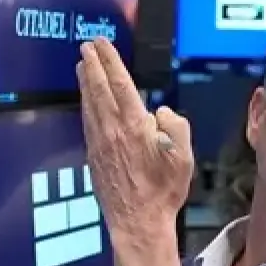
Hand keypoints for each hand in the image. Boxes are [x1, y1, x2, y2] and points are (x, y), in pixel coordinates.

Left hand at [77, 38, 192, 240]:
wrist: (138, 221)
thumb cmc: (164, 190)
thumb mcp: (183, 156)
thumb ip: (176, 127)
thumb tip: (161, 112)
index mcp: (135, 126)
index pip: (120, 84)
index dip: (110, 61)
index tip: (102, 44)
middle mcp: (113, 130)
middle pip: (99, 89)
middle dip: (92, 65)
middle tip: (86, 46)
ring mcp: (100, 143)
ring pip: (89, 104)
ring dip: (85, 82)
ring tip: (81, 66)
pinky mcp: (94, 156)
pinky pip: (87, 122)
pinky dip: (85, 105)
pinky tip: (85, 100)